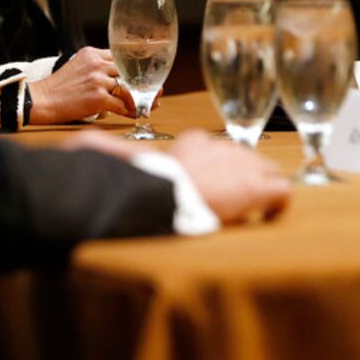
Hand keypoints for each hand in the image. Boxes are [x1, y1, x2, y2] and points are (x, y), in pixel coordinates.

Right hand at [28, 47, 134, 123]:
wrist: (42, 100)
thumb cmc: (58, 87)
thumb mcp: (76, 65)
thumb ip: (95, 65)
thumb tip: (116, 75)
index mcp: (92, 54)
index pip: (120, 57)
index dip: (131, 68)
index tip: (140, 76)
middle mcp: (96, 64)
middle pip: (128, 71)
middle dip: (140, 82)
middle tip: (150, 92)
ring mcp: (98, 80)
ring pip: (128, 88)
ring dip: (137, 99)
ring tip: (144, 105)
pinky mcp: (98, 98)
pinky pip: (122, 105)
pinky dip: (128, 111)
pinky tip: (131, 114)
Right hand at [66, 130, 290, 223]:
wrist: (161, 194)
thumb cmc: (139, 182)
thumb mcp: (122, 160)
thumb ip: (104, 150)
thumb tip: (77, 145)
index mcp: (192, 142)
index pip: (213, 148)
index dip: (214, 168)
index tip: (208, 185)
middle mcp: (221, 147)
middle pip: (243, 158)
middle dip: (242, 178)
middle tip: (233, 202)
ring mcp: (242, 166)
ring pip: (266, 171)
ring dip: (261, 190)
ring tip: (253, 211)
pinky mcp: (256, 187)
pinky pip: (282, 191)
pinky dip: (279, 205)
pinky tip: (269, 217)